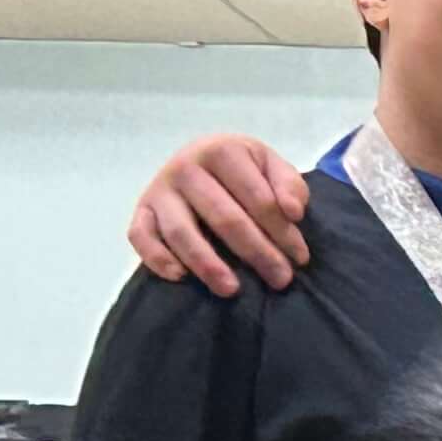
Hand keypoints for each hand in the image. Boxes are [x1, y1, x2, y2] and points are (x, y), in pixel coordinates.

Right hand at [130, 135, 311, 294]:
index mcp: (222, 151)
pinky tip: (180, 277)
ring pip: (181, 231)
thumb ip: (290, 185)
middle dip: (256, 253)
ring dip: (207, 263)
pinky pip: (140, 236)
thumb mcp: (272, 166)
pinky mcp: (142, 210)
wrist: (202, 159)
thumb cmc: (244, 170)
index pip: (258, 199)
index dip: (283, 232)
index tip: (300, 258)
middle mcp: (185, 167)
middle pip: (224, 218)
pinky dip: (156, 257)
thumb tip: (293, 212)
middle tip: (280, 280)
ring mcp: (159, 190)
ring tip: (232, 289)